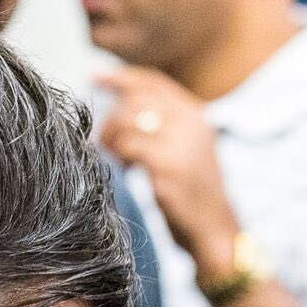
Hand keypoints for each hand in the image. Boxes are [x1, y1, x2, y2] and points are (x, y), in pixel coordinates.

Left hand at [99, 68, 239, 276]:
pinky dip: (119, 155)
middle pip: (136, 100)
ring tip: (114, 156)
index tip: (94, 77)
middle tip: (102, 140)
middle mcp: (191, 122)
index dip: (121, 77)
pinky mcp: (168, 165)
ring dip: (112, 137)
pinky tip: (124, 169)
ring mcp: (181, 143)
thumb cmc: (192, 193)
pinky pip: (129, 146)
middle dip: (111, 117)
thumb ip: (164, 125)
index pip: (153, 83)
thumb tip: (122, 105)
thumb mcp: (185, 149)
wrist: (213, 229)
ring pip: (129, 121)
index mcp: (195, 114)